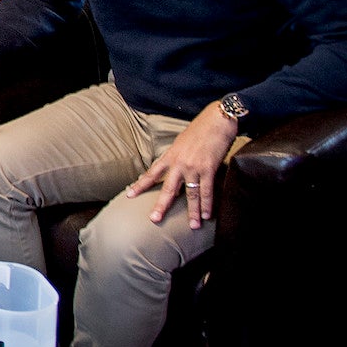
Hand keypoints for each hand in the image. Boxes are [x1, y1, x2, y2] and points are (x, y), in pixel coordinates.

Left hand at [124, 101, 237, 229]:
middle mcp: (179, 164)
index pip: (151, 173)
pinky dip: (207, 204)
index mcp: (170, 156)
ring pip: (191, 194)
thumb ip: (176, 157)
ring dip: (192, 212)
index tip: (129, 195)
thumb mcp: (181, 143)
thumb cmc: (200, 130)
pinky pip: (207, 190)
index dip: (140, 185)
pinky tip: (207, 215)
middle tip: (154, 219)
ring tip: (193, 226)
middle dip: (161, 205)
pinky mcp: (209, 168)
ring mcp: (193, 167)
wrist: (216, 120)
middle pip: (168, 189)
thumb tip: (174, 169)